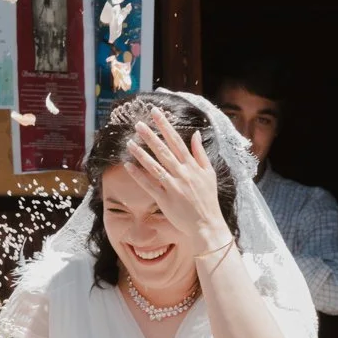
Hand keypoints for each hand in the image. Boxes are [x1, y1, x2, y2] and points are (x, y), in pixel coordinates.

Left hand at [125, 108, 225, 245]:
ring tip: (129, 142)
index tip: (155, 113)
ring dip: (141, 154)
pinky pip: (149, 185)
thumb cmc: (208, 199)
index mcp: (192, 166)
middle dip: (150, 136)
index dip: (165, 126)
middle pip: (163, 151)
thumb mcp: (210, 174)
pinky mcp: (165, 200)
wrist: (207, 224)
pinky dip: (138, 175)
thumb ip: (201, 154)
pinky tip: (128, 165)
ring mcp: (173, 187)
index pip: (177, 141)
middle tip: (138, 124)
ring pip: (154, 166)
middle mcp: (182, 174)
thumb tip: (195, 134)